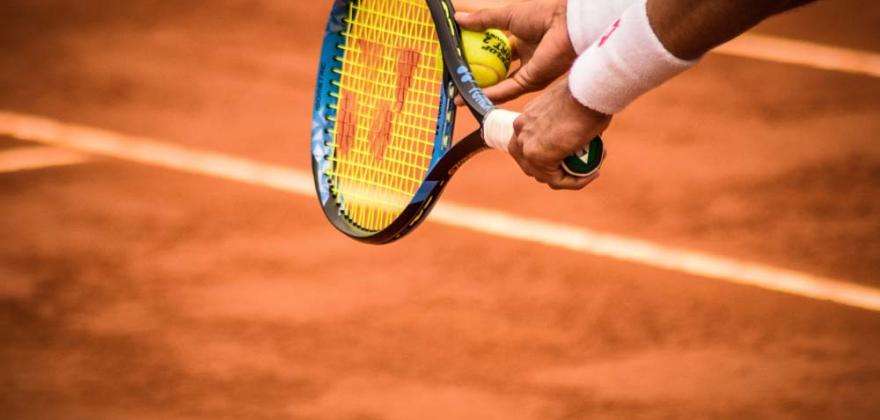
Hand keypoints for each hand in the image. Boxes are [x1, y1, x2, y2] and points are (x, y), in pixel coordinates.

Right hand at [455, 0, 576, 103]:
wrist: (565, 23)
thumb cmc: (541, 14)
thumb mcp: (506, 15)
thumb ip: (483, 20)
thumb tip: (458, 19)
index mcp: (522, 40)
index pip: (496, 52)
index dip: (479, 56)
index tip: (461, 60)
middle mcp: (525, 58)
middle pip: (498, 71)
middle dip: (478, 77)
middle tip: (457, 81)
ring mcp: (528, 72)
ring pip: (500, 85)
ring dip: (480, 90)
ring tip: (459, 95)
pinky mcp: (531, 82)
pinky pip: (507, 90)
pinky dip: (489, 93)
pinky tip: (472, 94)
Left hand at [509, 78, 610, 189]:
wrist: (588, 90)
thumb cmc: (586, 94)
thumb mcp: (569, 109)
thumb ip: (564, 124)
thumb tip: (577, 138)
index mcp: (525, 119)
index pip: (529, 148)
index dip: (549, 158)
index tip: (572, 158)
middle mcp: (520, 131)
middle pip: (531, 165)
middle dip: (555, 171)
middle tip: (580, 168)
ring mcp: (526, 144)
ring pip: (544, 176)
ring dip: (568, 178)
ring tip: (591, 170)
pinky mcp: (537, 156)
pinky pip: (557, 180)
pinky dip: (575, 182)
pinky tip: (592, 174)